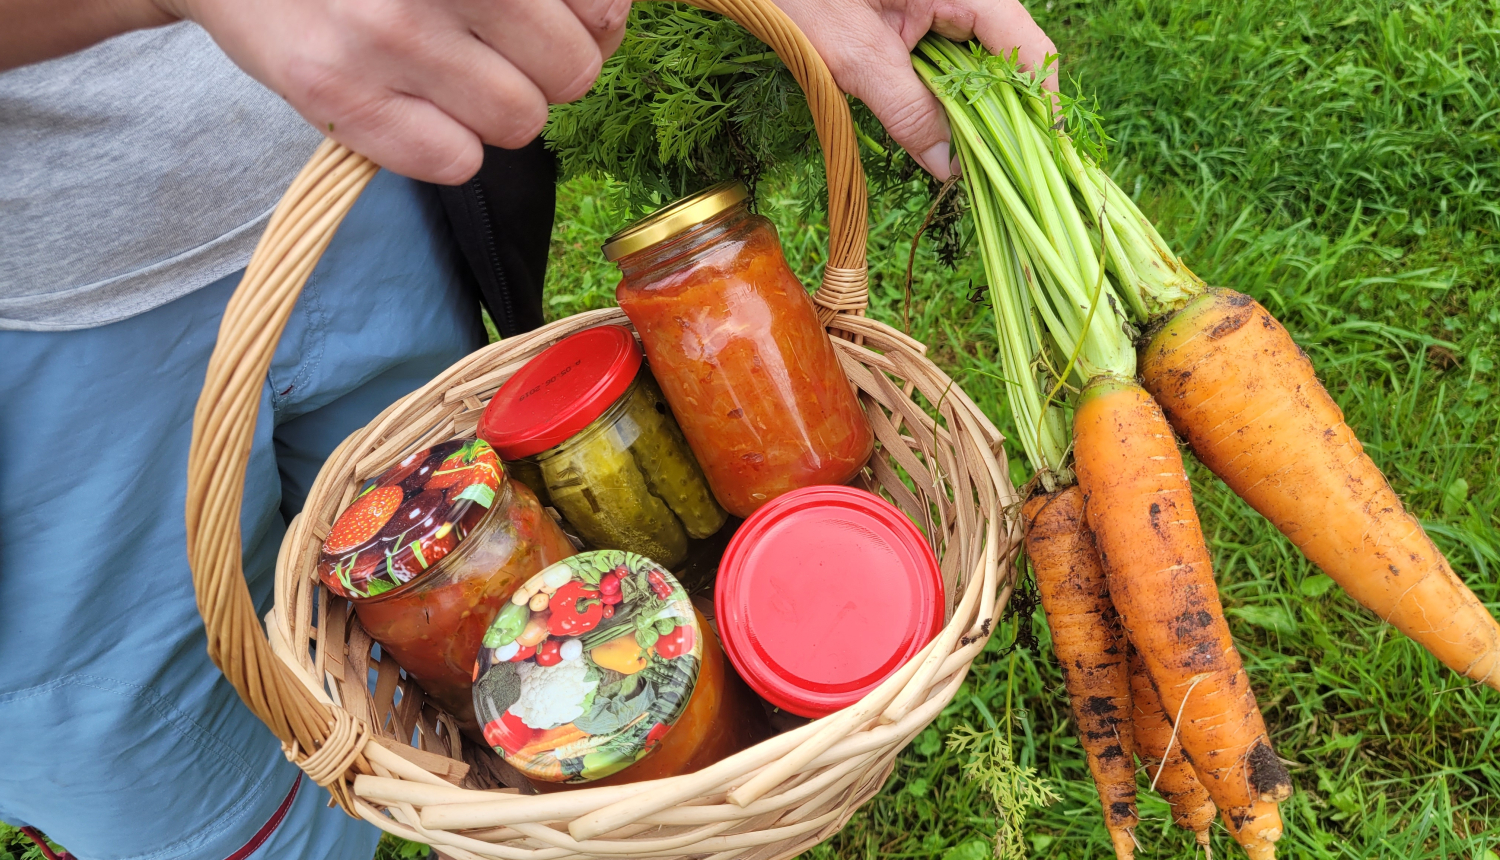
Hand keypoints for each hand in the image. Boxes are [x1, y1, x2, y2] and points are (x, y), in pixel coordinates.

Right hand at [161, 0, 630, 183]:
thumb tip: (608, 20)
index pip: (601, 7)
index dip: (589, 24)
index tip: (554, 18)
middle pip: (573, 73)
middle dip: (547, 73)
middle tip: (493, 52)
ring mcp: (385, 35)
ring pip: (521, 123)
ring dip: (495, 111)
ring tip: (444, 74)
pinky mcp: (341, 94)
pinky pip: (456, 163)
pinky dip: (445, 148)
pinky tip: (411, 107)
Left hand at [770, 0, 1055, 179]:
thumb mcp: (854, 54)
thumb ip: (907, 109)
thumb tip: (950, 166)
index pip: (1027, 48)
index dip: (1037, 106)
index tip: (1034, 160)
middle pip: (1008, 61)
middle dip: (1000, 119)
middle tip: (990, 176)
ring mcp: (941, 6)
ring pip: (977, 67)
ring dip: (968, 115)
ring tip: (962, 163)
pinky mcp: (916, 18)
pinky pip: (946, 64)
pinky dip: (941, 100)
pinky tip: (933, 133)